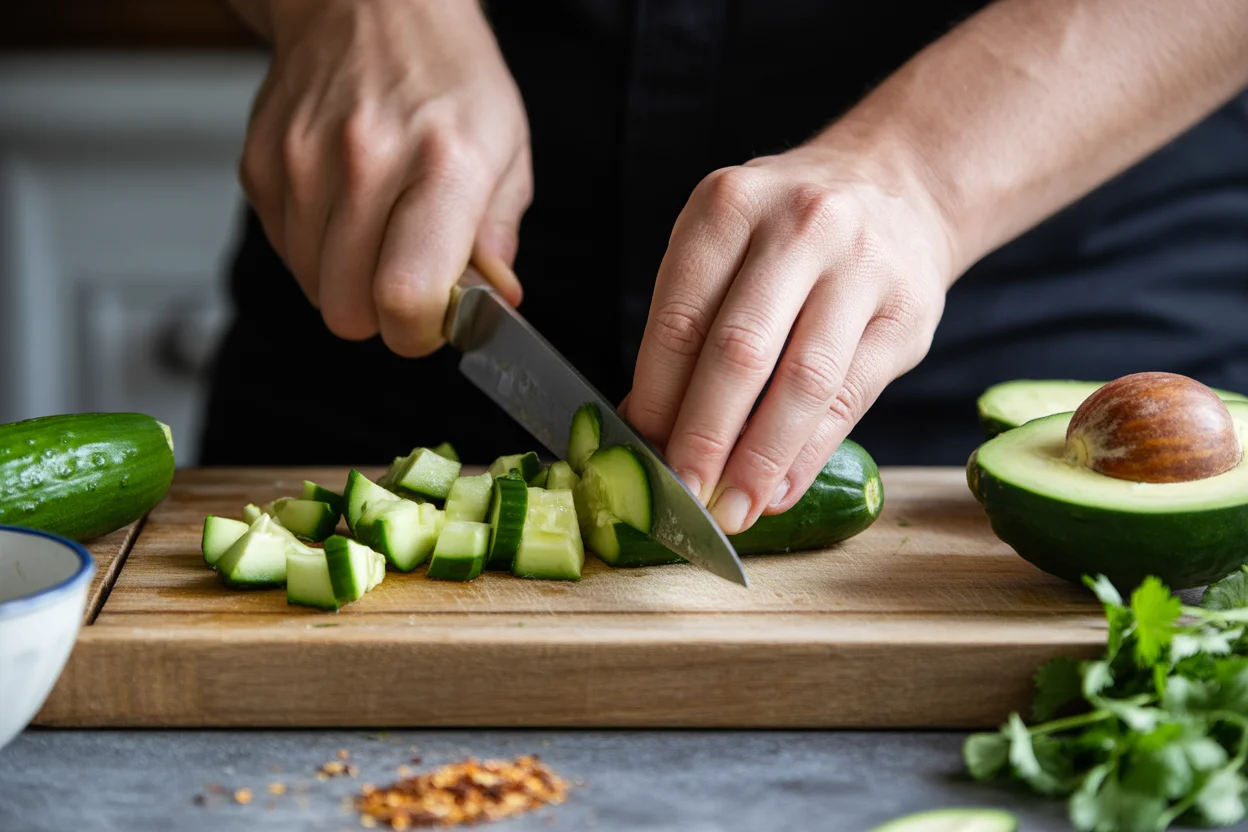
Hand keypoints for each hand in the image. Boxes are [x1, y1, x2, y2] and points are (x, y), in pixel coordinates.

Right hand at [239, 0, 527, 355]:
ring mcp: (304, 160)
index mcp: (444, 164)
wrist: (370, 2)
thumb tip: (492, 303)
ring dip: (346, 280)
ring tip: (378, 230)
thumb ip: (498, 237)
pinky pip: (284, 249)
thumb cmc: (448, 75)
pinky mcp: (261, 161)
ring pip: (312, 287)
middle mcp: (366, 160)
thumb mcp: (507, 151)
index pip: (406, 295)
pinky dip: (315, 247)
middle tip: (407, 281)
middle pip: (348, 309)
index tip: (432, 321)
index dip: (418, 331)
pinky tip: (345, 205)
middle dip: (381, 315)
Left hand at [622, 143, 953, 533]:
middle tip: (683, 494)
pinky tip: (779, 491)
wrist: (898, 187)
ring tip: (733, 508)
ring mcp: (862, 266)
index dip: (657, 398)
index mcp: (730, 206)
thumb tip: (647, 426)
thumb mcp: (726, 245)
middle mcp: (799, 226)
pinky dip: (808, 454)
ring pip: (803, 381)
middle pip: (740, 351)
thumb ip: (689, 324)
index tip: (641, 454)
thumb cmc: (787, 234)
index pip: (680, 318)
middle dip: (704, 436)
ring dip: (761, 458)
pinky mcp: (908, 312)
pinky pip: (850, 398)